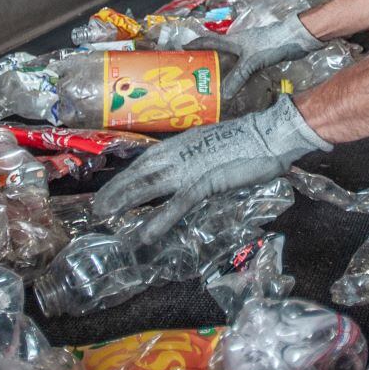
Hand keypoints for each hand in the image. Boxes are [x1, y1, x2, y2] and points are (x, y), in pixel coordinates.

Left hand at [91, 97, 328, 220]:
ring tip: (105, 215)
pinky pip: (177, 205)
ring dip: (126, 201)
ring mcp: (191, 168)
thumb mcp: (216, 147)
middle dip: (117, 190)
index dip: (126, 175)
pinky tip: (144, 234)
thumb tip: (190, 168)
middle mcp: (180, 153)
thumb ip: (199, 157)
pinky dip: (159, 220)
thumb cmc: (250, 140)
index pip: (146, 161)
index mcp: (182, 144)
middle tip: (97, 207)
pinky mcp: (206, 182)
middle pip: (140, 173)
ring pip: (149, 186)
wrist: (270, 134)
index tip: (111, 187)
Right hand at [203, 10, 323, 86]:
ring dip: (221, 69)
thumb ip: (237, 77)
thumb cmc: (271, 43)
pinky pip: (242, 66)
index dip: (194, 45)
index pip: (207, 41)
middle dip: (205, 61)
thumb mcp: (251, 61)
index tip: (181, 51)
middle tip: (195, 74)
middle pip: (217, 51)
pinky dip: (236, 75)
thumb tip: (223, 94)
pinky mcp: (259, 56)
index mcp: (231, 40)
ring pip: (229, 60)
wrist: (295, 38)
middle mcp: (237, 44)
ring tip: (212, 83)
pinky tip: (235, 84)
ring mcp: (248, 49)